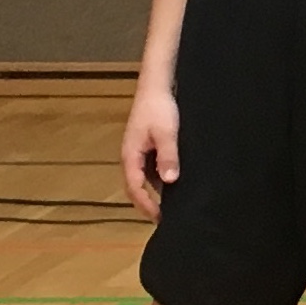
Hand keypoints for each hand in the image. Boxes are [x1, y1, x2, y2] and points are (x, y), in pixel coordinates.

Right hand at [121, 87, 180, 219]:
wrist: (157, 86)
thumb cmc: (159, 108)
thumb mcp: (166, 133)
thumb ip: (168, 157)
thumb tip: (169, 182)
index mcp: (130, 156)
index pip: (134, 189)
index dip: (146, 205)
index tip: (160, 218)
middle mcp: (132, 157)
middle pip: (137, 187)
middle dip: (149, 203)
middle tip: (166, 218)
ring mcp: (139, 152)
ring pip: (145, 179)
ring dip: (156, 192)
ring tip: (173, 204)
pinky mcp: (148, 147)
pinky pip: (152, 169)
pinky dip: (161, 179)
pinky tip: (175, 183)